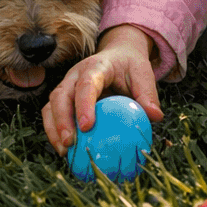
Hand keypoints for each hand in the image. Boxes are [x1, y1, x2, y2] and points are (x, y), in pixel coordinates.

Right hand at [42, 25, 162, 154]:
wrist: (118, 54)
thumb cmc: (130, 66)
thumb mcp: (142, 74)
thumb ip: (148, 94)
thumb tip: (155, 117)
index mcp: (96, 66)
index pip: (86, 84)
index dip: (84, 104)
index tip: (87, 126)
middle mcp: (75, 75)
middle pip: (60, 95)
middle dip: (62, 120)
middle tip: (70, 143)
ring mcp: (66, 86)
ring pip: (51, 106)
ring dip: (54, 129)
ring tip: (64, 151)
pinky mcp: (62, 98)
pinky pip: (51, 114)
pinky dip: (54, 132)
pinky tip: (65, 151)